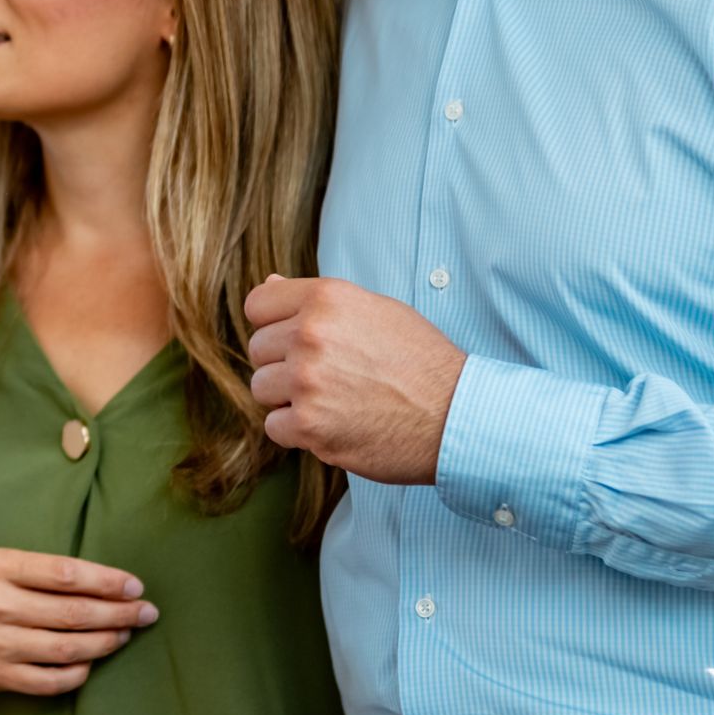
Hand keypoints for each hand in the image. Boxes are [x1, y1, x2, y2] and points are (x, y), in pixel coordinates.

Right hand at [0, 548, 155, 697]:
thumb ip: (41, 571)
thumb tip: (105, 583)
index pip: (66, 574)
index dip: (107, 581)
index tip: (136, 586)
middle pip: (73, 613)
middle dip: (118, 613)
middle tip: (147, 613)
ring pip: (66, 648)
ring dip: (105, 642)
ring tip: (125, 635)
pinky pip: (49, 680)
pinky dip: (77, 673)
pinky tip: (92, 663)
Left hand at [245, 275, 464, 484]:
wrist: (456, 415)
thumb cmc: (420, 361)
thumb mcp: (376, 310)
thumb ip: (318, 301)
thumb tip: (269, 283)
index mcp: (326, 299)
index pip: (257, 304)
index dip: (272, 324)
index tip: (293, 340)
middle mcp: (310, 335)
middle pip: (257, 349)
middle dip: (282, 363)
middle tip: (326, 375)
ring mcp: (306, 382)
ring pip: (261, 388)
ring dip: (288, 398)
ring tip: (331, 400)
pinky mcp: (309, 425)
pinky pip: (274, 426)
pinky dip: (298, 431)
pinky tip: (332, 424)